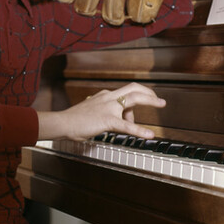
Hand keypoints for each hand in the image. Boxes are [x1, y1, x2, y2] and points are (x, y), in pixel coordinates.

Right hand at [36, 84, 164, 141]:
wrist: (62, 123)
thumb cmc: (74, 120)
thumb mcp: (91, 112)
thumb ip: (104, 113)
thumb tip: (115, 120)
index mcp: (105, 95)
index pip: (125, 93)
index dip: (136, 97)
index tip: (145, 101)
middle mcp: (108, 97)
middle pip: (133, 88)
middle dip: (148, 92)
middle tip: (160, 100)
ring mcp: (109, 107)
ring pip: (134, 99)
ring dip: (150, 100)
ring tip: (161, 105)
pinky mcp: (107, 120)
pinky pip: (127, 126)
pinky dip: (140, 130)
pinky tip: (149, 135)